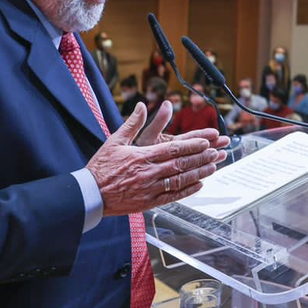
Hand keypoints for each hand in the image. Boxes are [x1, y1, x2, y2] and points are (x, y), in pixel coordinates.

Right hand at [87, 102, 227, 217]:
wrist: (90, 194)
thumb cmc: (101, 166)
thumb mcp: (115, 140)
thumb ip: (132, 123)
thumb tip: (141, 105)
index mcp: (142, 156)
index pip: (173, 148)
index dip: (192, 145)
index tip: (207, 141)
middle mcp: (148, 172)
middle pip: (181, 164)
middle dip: (201, 157)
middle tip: (217, 152)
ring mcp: (149, 188)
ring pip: (180, 180)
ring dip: (199, 173)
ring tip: (213, 167)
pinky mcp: (148, 202)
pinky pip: (172, 196)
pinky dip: (187, 190)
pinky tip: (199, 185)